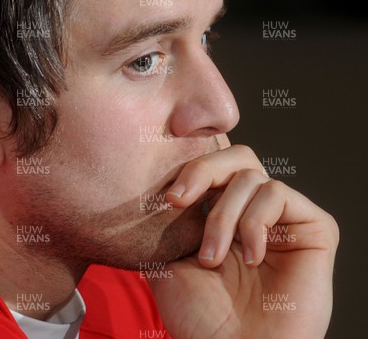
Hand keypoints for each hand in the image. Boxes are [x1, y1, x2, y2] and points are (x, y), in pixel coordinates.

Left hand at [149, 144, 338, 338]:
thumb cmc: (201, 317)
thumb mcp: (167, 260)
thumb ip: (167, 219)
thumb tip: (158, 182)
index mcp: (226, 212)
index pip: (216, 165)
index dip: (192, 167)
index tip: (169, 197)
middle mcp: (257, 209)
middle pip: (237, 155)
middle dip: (203, 172)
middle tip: (178, 201)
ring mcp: (286, 217)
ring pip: (251, 177)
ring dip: (224, 216)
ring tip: (214, 259)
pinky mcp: (314, 227)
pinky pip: (278, 194)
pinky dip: (255, 223)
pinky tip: (253, 258)